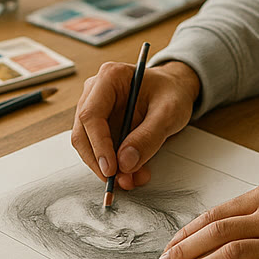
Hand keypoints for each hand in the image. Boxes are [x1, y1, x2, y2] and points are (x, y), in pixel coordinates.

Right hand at [71, 60, 199, 189]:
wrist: (175, 90)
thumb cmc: (172, 92)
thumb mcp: (169, 112)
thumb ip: (148, 137)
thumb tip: (125, 163)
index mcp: (109, 77)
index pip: (91, 115)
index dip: (98, 145)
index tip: (111, 169)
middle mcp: (95, 92)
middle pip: (83, 133)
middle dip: (100, 162)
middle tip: (122, 181)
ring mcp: (95, 109)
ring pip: (88, 145)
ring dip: (107, 168)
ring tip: (134, 179)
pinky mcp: (100, 125)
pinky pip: (99, 150)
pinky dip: (113, 166)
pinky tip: (133, 172)